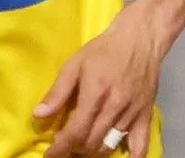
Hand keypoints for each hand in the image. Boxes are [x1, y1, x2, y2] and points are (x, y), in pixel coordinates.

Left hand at [33, 14, 161, 157]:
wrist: (139, 39)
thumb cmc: (103, 50)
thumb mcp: (74, 64)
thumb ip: (57, 92)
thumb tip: (38, 115)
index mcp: (95, 94)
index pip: (75, 132)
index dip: (60, 148)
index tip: (50, 155)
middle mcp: (114, 108)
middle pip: (91, 143)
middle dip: (74, 149)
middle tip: (65, 144)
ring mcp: (132, 113)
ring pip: (110, 145)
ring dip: (93, 151)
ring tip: (83, 147)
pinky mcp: (146, 115)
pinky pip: (140, 145)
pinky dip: (132, 157)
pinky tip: (120, 157)